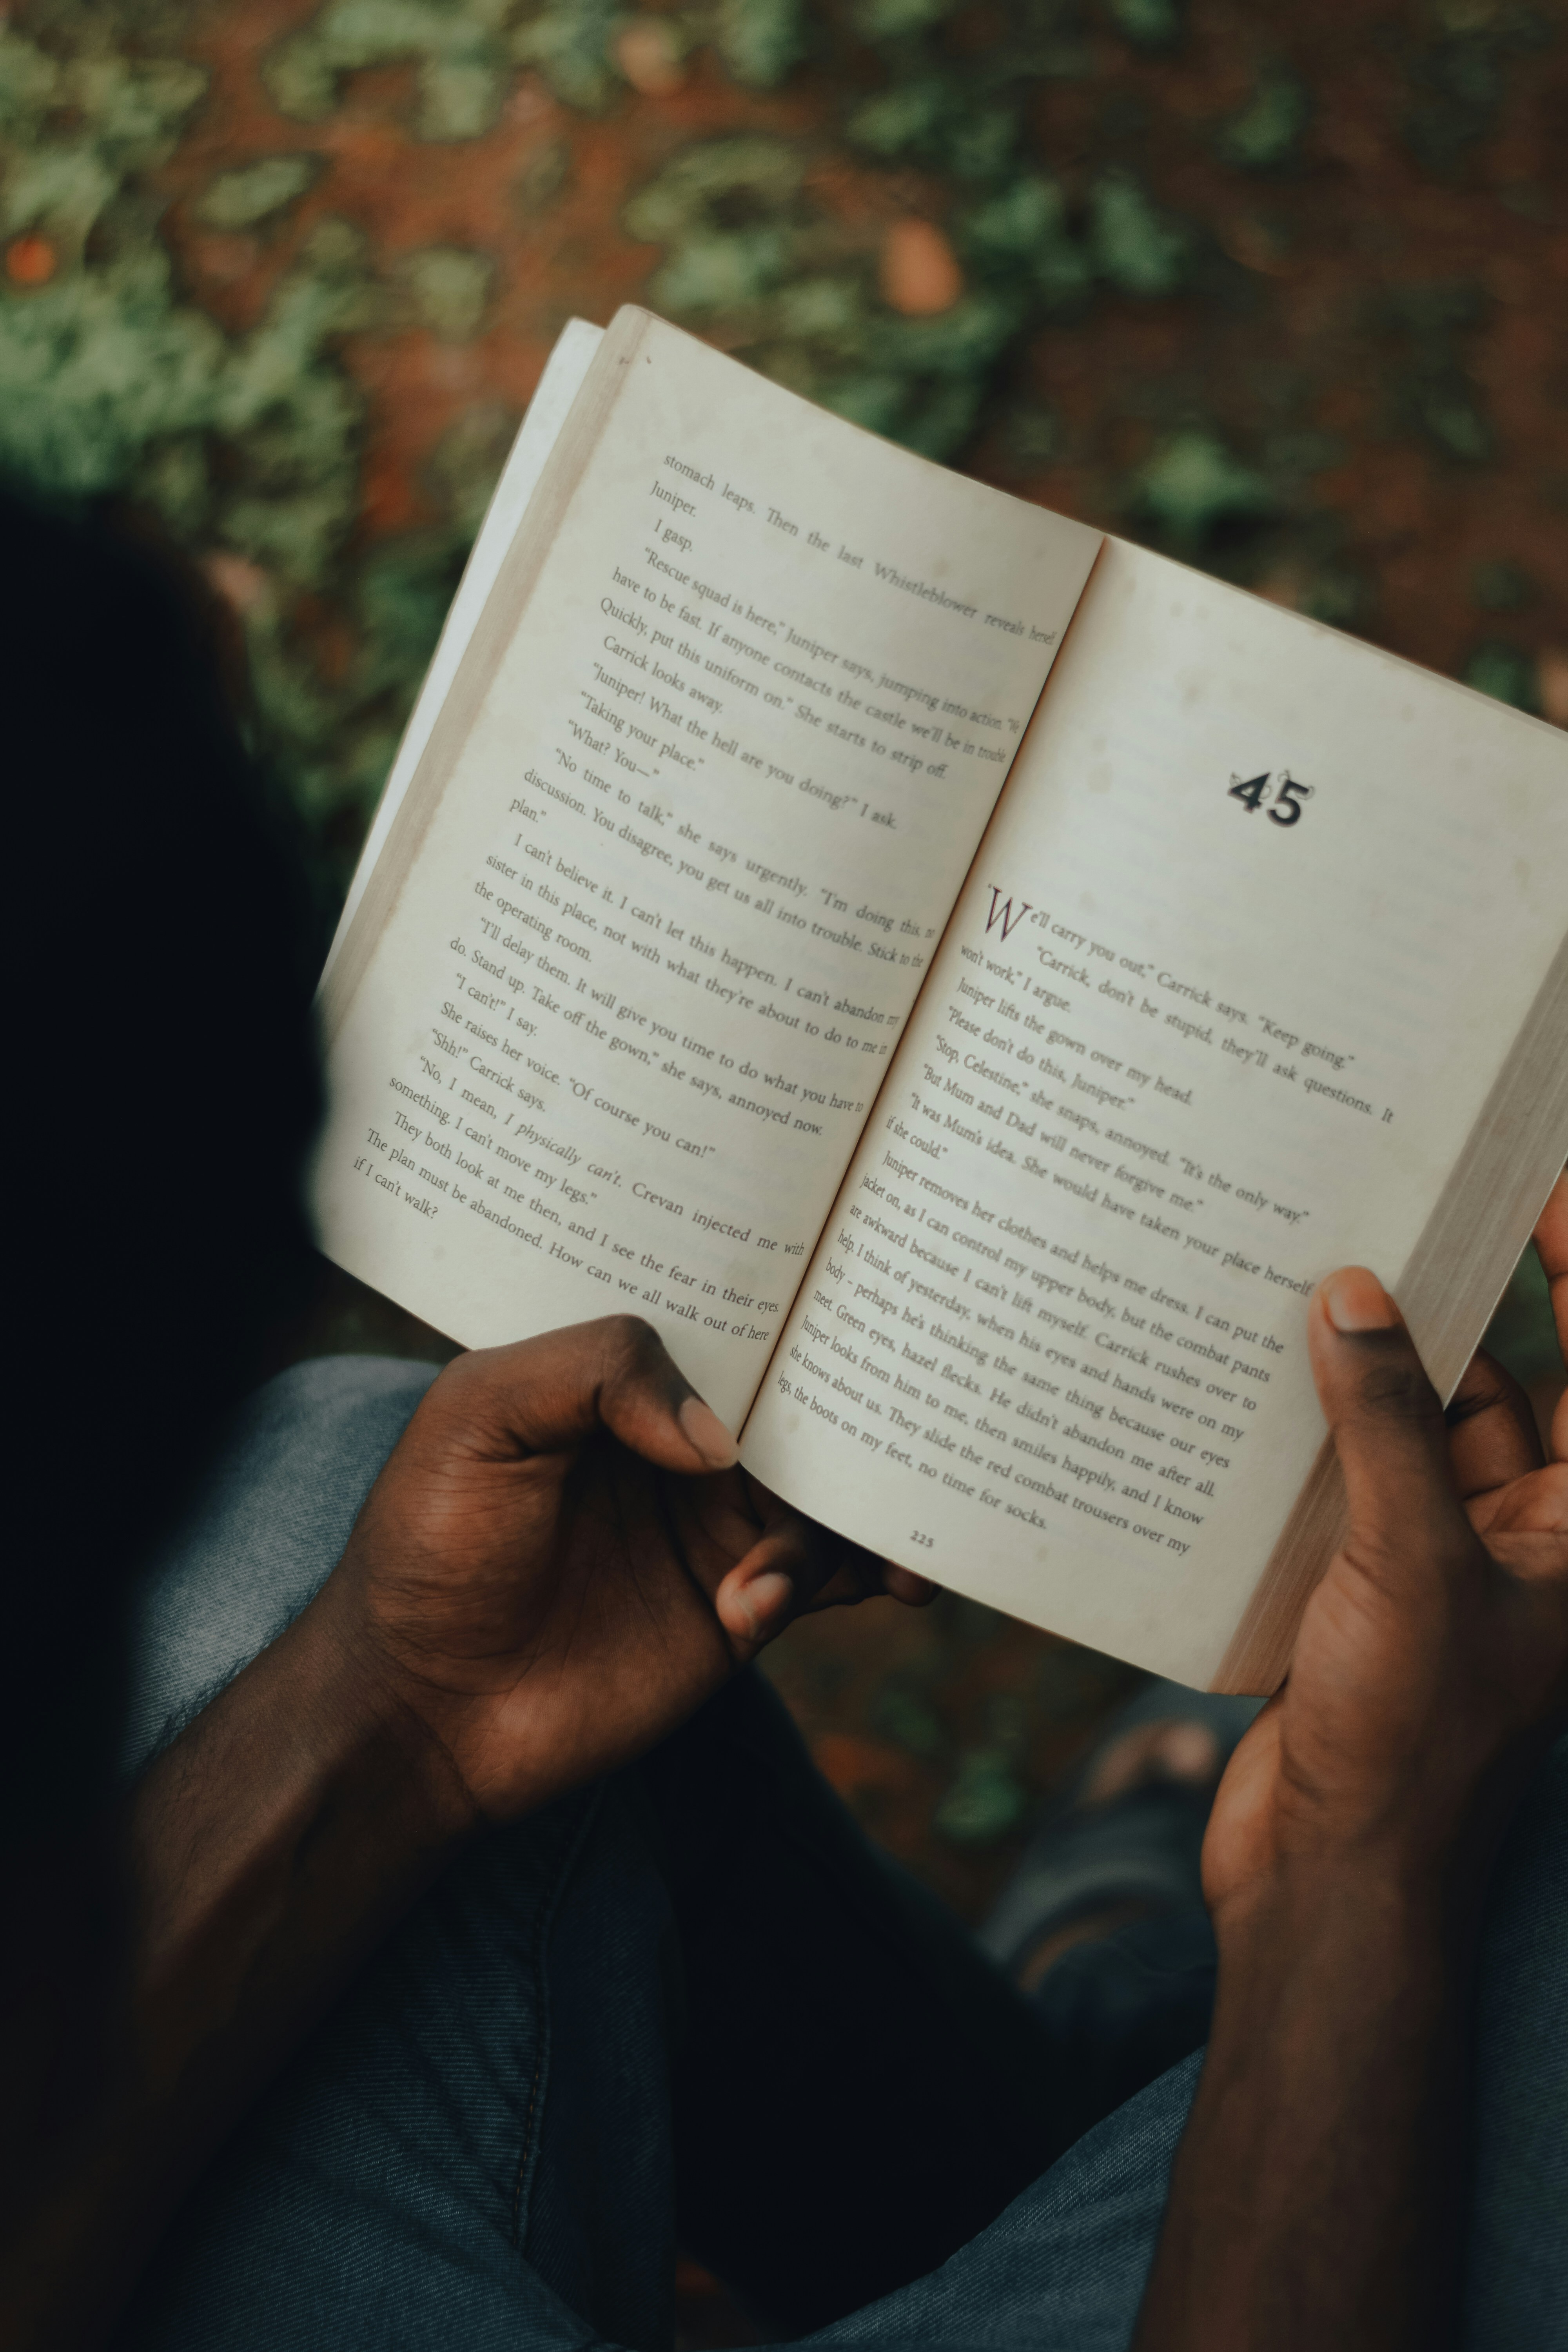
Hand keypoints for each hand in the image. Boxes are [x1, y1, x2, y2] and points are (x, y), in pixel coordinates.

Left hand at [315, 1316, 930, 1823]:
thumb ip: (592, 1371)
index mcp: (628, 1383)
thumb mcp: (478, 1414)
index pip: (735, 1326)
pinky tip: (763, 1602)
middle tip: (912, 1419)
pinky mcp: (741, 1608)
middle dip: (867, 1405)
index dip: (795, 1308)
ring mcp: (719, 1526)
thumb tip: (718, 1432)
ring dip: (859, 1508)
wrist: (421, 1706)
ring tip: (852, 1550)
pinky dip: (841, 1578)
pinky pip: (824, 1577)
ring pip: (832, 1492)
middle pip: (806, 1405)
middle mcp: (684, 1445)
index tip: (853, 1292)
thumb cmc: (428, 1544)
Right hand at [1204, 1174, 1567, 1923]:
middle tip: (1395, 1201)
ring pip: (1415, 1422)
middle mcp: (1526, 1535)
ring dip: (1368, 1360)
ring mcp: (1446, 1556)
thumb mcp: (1411, 1564)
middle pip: (1506, 1381)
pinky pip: (1349, 1473)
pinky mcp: (1368, 1580)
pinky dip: (1311, 1426)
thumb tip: (1356, 1301)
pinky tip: (1253, 1368)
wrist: (1331, 1877)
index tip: (1536, 1177)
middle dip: (1453, 1300)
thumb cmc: (1412, 1739)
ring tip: (1306, 1267)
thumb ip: (1388, 1427)